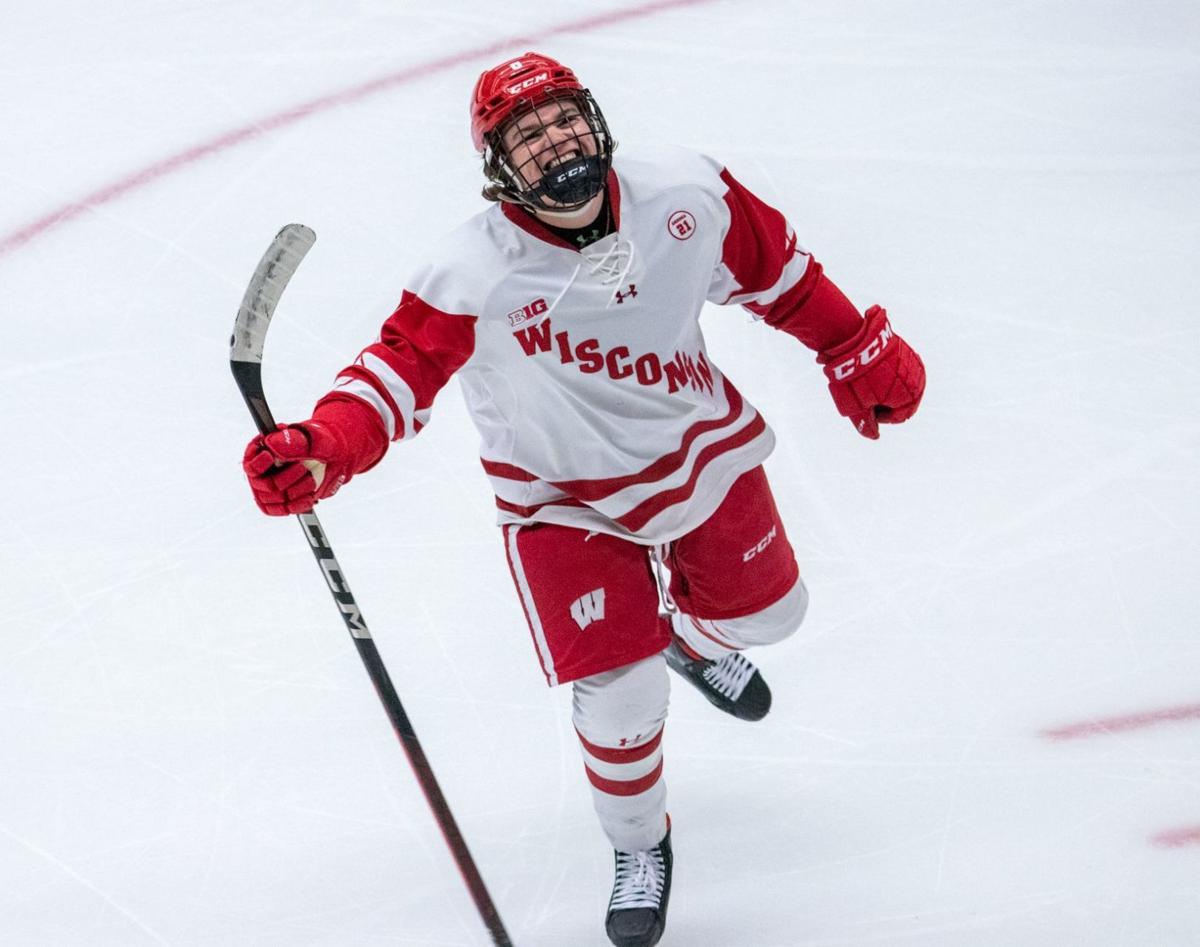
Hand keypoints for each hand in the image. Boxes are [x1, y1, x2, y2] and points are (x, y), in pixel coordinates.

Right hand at [243, 421, 351, 514]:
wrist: (329, 456)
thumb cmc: (314, 443)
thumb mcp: (306, 436)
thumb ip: (290, 442)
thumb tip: (272, 445)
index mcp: (262, 454)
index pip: (251, 466)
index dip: (259, 464)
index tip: (270, 456)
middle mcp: (262, 473)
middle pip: (265, 486)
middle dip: (286, 478)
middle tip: (302, 468)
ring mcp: (271, 490)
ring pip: (277, 500)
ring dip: (297, 490)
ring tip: (310, 479)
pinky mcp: (282, 502)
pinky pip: (285, 510)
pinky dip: (299, 504)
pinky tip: (309, 496)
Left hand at [817, 305, 924, 438]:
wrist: (855, 341)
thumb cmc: (856, 378)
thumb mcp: (857, 407)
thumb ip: (866, 424)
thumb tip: (873, 436)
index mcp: (910, 397)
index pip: (898, 417)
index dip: (880, 417)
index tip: (865, 407)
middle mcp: (917, 380)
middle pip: (903, 400)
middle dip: (884, 401)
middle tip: (865, 395)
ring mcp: (913, 363)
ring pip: (901, 384)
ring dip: (887, 387)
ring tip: (867, 381)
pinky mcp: (906, 349)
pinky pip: (899, 368)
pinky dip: (888, 373)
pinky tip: (872, 369)